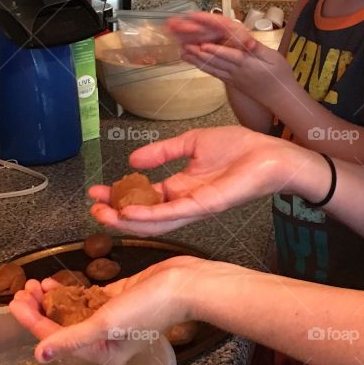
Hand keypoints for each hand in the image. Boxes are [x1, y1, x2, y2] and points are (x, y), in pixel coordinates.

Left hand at [10, 255, 224, 364]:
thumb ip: (72, 338)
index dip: (33, 321)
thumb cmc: (149, 308)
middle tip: (22, 290)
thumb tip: (39, 355)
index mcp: (102, 354)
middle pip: (62, 326)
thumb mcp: (106, 324)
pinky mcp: (118, 299)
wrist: (185, 284)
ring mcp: (111, 319)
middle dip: (39, 310)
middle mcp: (104, 340)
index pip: (57, 338)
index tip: (15, 302)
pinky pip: (88, 298)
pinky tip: (56, 283)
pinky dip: (71, 291)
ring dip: (52, 299)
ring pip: (72, 311)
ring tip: (35, 284)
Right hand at [86, 124, 313, 235]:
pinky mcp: (206, 206)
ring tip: (103, 214)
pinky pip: (173, 215)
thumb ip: (163, 152)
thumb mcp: (192, 143)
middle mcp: (184, 202)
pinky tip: (129, 214)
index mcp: (181, 187)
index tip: (95, 191)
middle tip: (92, 208)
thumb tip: (133, 160)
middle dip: (116, 213)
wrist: (270, 154)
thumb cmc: (239, 147)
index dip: (119, 196)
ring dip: (126, 220)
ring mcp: (194, 207)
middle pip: (144, 215)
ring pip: (155, 221)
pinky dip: (150, 216)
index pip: (144, 197)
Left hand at [170, 12, 288, 100]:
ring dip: (197, 60)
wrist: (280, 97)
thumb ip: (258, 49)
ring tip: (183, 52)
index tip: (204, 45)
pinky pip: (215, 73)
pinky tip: (194, 61)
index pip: (230, 56)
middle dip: (199, 53)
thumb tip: (247, 41)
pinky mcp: (231, 81)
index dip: (217, 51)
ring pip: (212, 68)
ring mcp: (232, 78)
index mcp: (248, 64)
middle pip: (216, 61)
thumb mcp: (274, 58)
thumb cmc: (280, 75)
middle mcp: (237, 72)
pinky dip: (203, 66)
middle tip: (184, 45)